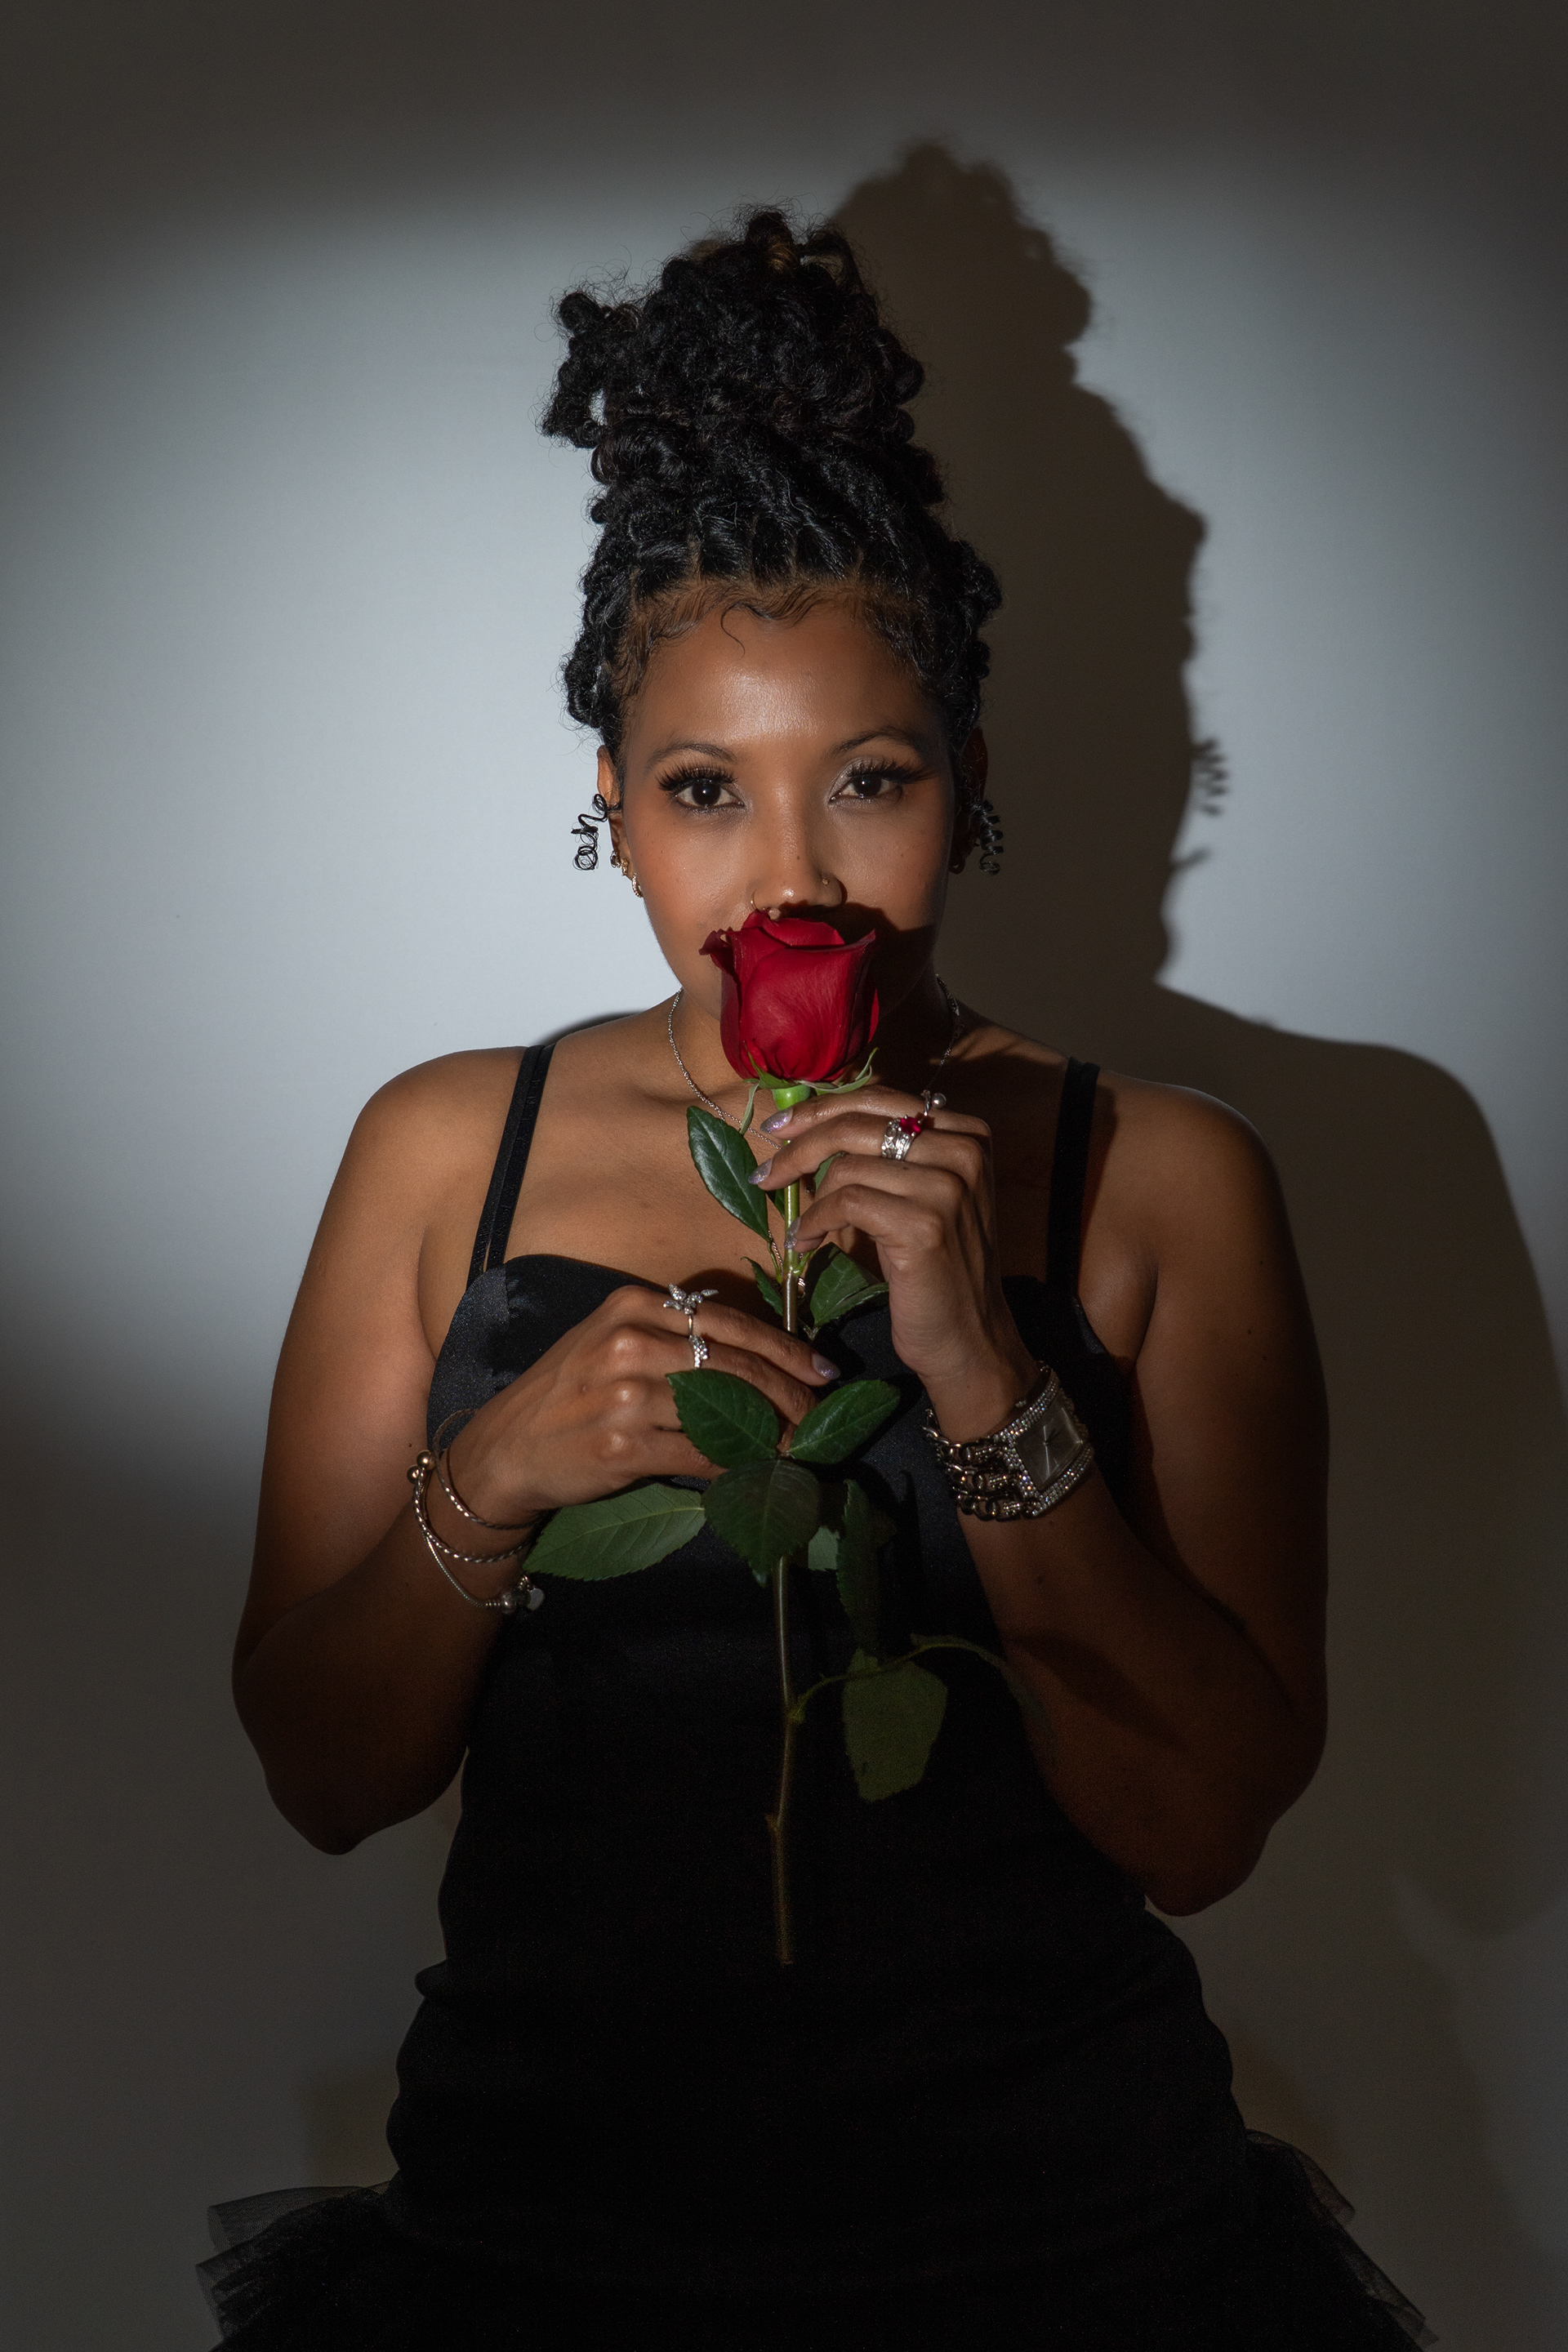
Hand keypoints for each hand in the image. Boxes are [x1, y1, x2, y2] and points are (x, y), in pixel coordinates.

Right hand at [444, 1284, 839, 1521]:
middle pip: (736, 1366)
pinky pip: (701, 1456)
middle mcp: (630, 1343)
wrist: (505, 1449)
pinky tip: (752, 1471)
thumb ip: (675, 1338)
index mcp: (633, 1306)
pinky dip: (735, 1466)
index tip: (820, 1368)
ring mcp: (625, 1395)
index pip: (729, 1323)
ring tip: (796, 1446)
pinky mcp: (623, 1446)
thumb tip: (759, 1357)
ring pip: (725, 1412)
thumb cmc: (568, 1394)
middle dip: (789, 1394)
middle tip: (818, 1416)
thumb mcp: (612, 1340)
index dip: (784, 1348)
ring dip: (770, 1435)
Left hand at [758, 1088, 1036, 1437]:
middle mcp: (965, 1151)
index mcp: (968, 1134)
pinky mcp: (924, 1225)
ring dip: (809, 1198)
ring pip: (847, 1166)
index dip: (821, 1107)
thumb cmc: (936, 1266)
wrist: (969, 1336)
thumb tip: (809, 1118)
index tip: (779, 1125)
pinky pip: (846, 1204)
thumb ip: (887, 1152)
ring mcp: (947, 1187)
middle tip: (765, 1172)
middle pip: (858, 1124)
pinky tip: (808, 1242)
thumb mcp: (921, 1195)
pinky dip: (816, 1222)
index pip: (880, 1098)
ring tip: (801, 1227)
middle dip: (798, 1144)